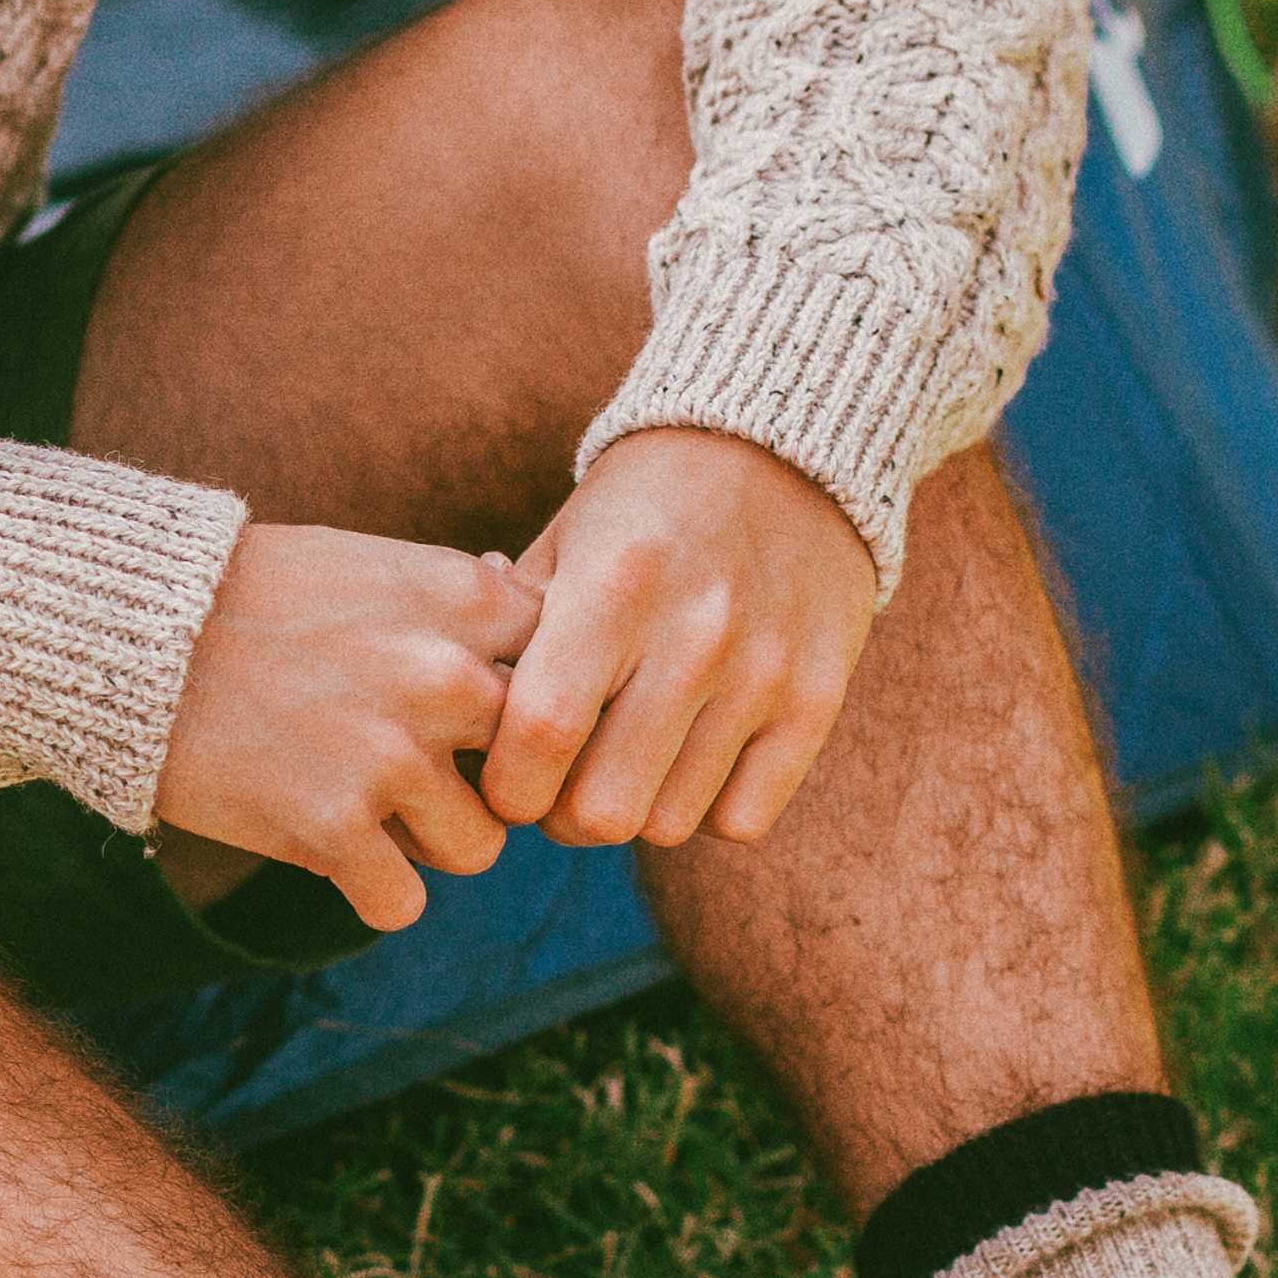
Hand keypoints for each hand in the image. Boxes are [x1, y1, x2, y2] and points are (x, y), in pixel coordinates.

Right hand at [155, 524, 542, 928]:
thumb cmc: (252, 592)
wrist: (124, 630)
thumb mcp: (370, 561)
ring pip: (482, 846)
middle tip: (438, 778)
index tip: (495, 721)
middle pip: (539, 768)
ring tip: (371, 807)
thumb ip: (456, 590)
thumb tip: (518, 583)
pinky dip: (371, 890)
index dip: (539, 709)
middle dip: (496, 784)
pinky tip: (333, 850)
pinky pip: (402, 901)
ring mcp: (391, 757)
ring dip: (432, 841)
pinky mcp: (331, 830)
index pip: (571, 675)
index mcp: (468, 600)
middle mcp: (445, 677)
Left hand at [480, 426, 875, 847]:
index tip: (505, 780)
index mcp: (613, 585)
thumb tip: (460, 725)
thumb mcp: (564, 542)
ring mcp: (765, 672)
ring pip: (669, 825)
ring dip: (634, 810)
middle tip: (560, 782)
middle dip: (563, 814)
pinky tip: (690, 763)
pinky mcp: (817, 701)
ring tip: (625, 764)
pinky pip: (741, 820)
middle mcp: (696, 633)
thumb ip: (508, 633)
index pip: (541, 736)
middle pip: (604, 808)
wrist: (787, 452)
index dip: (506, 788)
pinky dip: (705, 809)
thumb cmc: (646, 508)